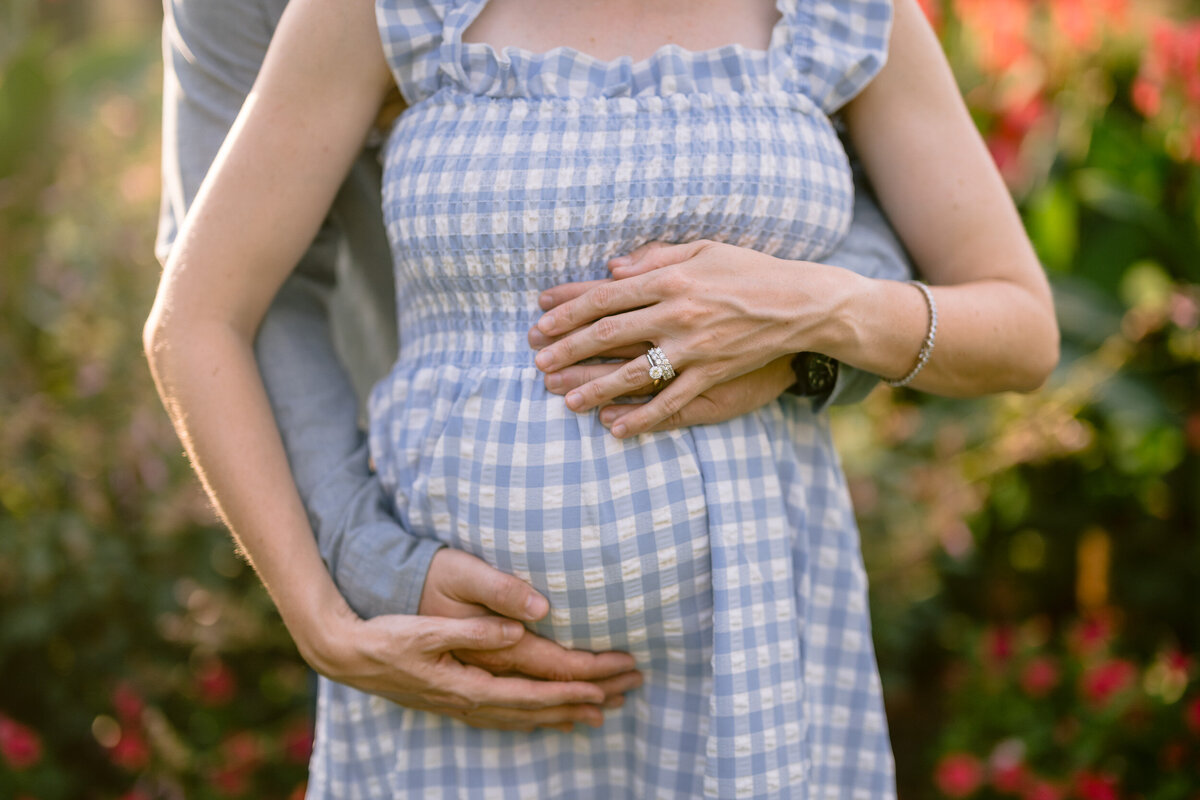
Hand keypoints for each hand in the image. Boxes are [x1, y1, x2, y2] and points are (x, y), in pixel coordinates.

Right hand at [299, 549, 641, 732]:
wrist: (344, 653)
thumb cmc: (383, 636)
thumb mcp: (427, 626)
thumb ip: (475, 627)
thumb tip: (522, 624)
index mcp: (469, 681)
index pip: (534, 689)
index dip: (572, 687)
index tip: (607, 683)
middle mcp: (470, 700)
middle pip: (537, 708)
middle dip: (582, 702)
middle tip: (624, 695)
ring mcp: (461, 704)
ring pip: (523, 717)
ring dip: (562, 714)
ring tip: (599, 714)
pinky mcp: (454, 699)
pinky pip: (505, 717)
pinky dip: (532, 718)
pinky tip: (543, 718)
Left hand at [530, 240, 846, 436]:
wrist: (802, 303)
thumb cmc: (751, 270)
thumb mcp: (704, 250)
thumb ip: (656, 258)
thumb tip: (612, 268)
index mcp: (671, 279)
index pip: (606, 296)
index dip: (568, 309)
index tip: (539, 320)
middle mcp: (678, 313)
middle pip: (609, 334)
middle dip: (568, 349)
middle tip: (537, 362)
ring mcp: (695, 348)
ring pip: (633, 372)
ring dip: (594, 386)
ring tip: (564, 399)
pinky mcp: (712, 374)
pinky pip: (671, 400)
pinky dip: (642, 417)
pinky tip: (614, 428)